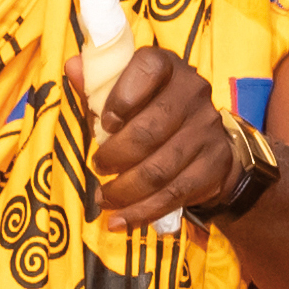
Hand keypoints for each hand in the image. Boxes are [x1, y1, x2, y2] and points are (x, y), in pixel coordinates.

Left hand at [73, 46, 240, 227]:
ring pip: (159, 169)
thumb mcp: (124, 92)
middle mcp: (193, 92)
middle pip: (149, 130)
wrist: (204, 140)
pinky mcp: (215, 163)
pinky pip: (175, 194)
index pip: (147, 69)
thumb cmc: (150, 110)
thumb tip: (73, 67)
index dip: (121, 97)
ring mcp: (207, 129)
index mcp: (168, 66)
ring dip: (124, 190)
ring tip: (104, 198)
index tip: (105, 122)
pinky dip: (143, 212)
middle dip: (114, 156)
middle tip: (98, 167)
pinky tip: (121, 221)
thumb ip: (98, 83)